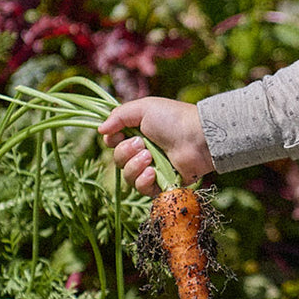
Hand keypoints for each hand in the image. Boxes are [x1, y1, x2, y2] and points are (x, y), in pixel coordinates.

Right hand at [97, 96, 213, 195]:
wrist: (199, 138)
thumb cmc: (173, 119)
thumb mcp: (143, 108)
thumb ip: (118, 116)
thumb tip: (100, 130)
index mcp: (138, 132)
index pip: (113, 143)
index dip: (112, 141)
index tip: (118, 135)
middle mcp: (144, 151)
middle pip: (118, 160)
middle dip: (125, 152)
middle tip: (142, 144)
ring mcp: (153, 169)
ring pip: (128, 176)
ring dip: (134, 166)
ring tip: (150, 157)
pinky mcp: (162, 184)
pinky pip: (142, 190)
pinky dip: (143, 181)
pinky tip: (153, 172)